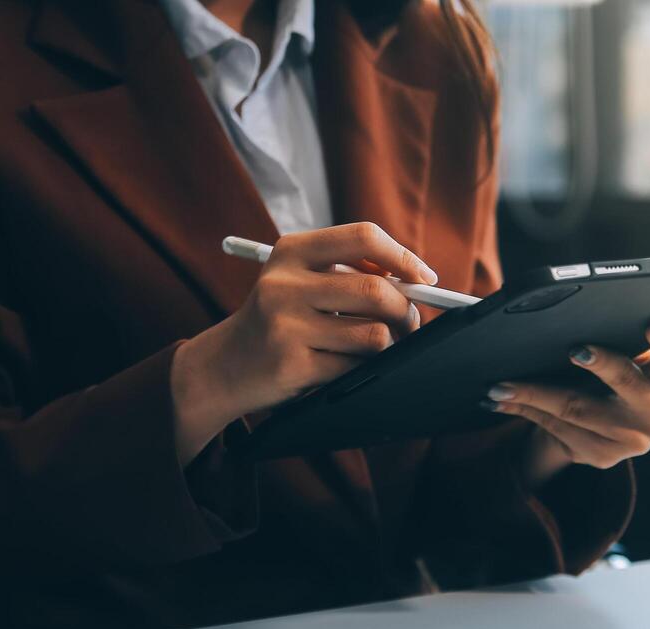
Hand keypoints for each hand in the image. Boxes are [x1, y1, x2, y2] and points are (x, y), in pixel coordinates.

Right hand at [171, 222, 437, 463]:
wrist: (223, 366)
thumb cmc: (278, 320)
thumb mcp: (299, 280)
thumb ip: (348, 271)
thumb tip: (417, 280)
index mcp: (291, 251)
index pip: (364, 238)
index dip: (404, 257)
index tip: (426, 277)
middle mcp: (284, 284)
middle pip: (377, 291)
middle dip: (406, 311)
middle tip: (409, 323)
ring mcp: (286, 325)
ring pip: (374, 334)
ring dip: (388, 345)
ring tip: (377, 347)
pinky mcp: (293, 364)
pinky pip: (356, 367)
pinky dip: (365, 369)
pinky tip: (349, 367)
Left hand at [482, 320, 649, 486]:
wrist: (617, 430)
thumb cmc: (623, 376)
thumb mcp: (636, 361)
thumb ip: (626, 342)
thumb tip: (582, 313)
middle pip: (623, 380)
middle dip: (600, 363)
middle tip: (575, 349)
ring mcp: (633, 440)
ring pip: (577, 409)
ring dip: (533, 394)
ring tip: (501, 384)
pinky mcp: (604, 456)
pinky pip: (559, 429)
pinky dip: (527, 411)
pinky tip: (504, 400)